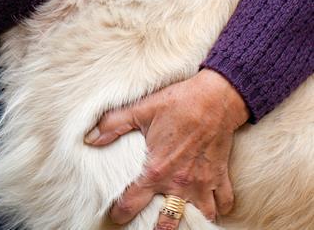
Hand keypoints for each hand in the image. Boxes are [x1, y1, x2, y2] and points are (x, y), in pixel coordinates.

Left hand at [84, 69, 249, 227]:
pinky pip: (224, 205)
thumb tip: (90, 138)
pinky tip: (209, 205)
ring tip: (180, 218)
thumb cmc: (178, 101)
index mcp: (157, 170)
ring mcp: (203, 184)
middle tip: (149, 224)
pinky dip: (218, 208)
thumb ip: (113, 124)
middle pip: (168, 223)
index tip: (116, 216)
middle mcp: (180, 183)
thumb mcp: (141, 108)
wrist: (216, 97)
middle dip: (157, 228)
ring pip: (201, 218)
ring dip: (191, 220)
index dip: (120, 213)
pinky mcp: (221, 178)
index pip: (132, 204)